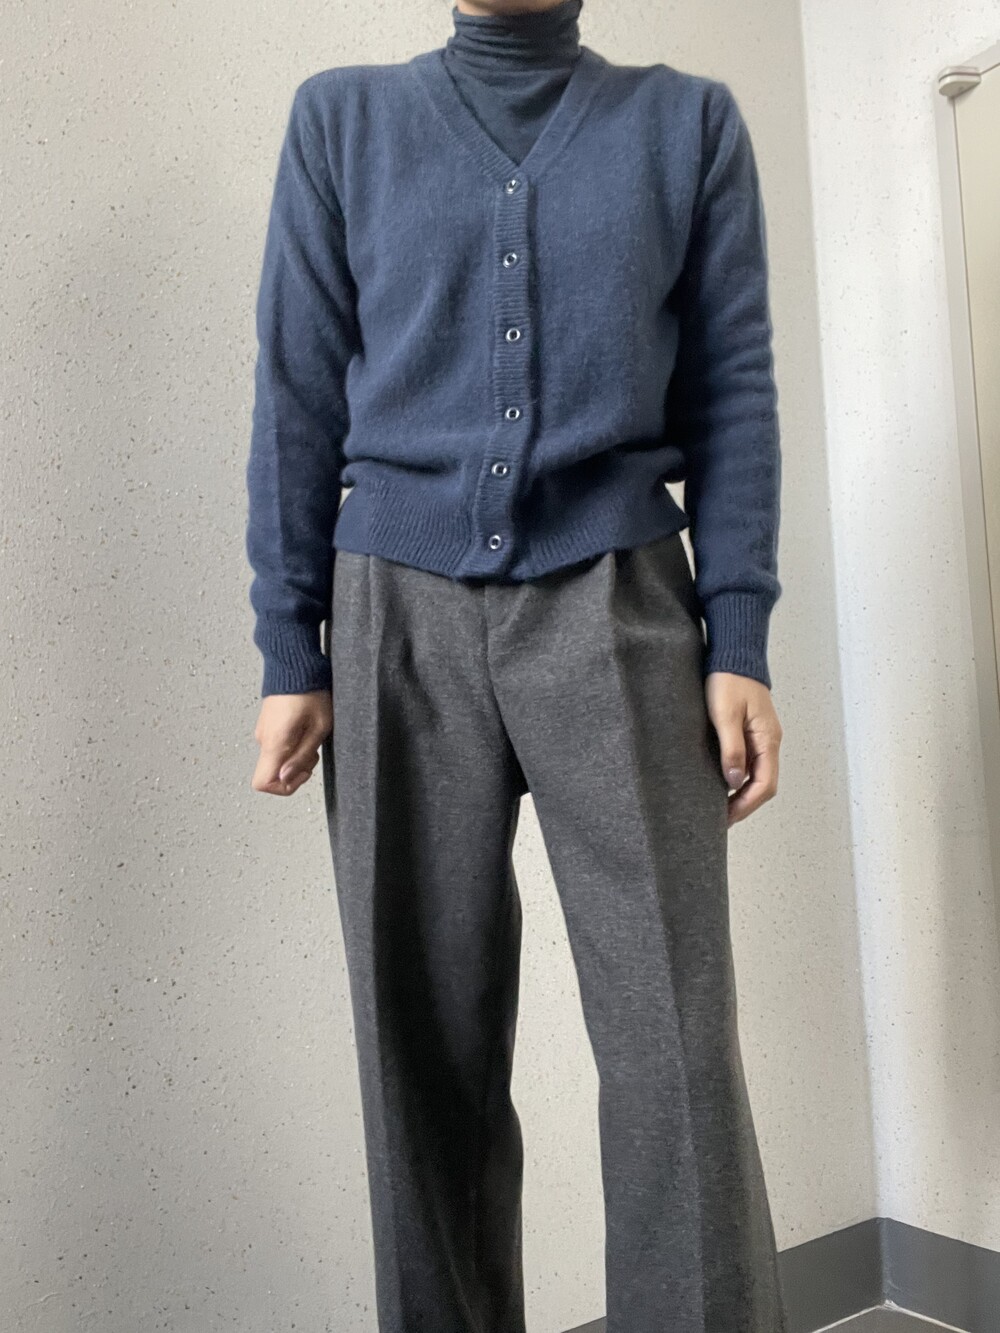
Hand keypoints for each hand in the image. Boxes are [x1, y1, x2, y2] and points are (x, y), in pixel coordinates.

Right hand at [251, 690, 332, 795]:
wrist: (296, 665)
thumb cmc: (311, 692)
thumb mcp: (318, 728)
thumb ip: (301, 756)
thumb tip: (285, 778)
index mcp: (274, 742)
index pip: (262, 783)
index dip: (285, 787)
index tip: (303, 772)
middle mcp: (263, 739)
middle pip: (272, 773)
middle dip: (296, 770)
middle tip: (313, 750)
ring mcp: (263, 731)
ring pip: (276, 759)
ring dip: (295, 755)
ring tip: (310, 734)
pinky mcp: (267, 724)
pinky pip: (276, 746)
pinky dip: (291, 744)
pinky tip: (304, 729)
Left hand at [704, 672, 781, 826]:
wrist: (733, 653)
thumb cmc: (728, 679)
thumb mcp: (725, 715)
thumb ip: (731, 749)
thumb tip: (735, 781)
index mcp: (768, 739)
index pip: (765, 784)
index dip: (746, 805)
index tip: (727, 818)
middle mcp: (769, 741)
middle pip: (764, 784)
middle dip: (745, 804)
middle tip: (722, 818)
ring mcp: (762, 736)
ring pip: (758, 774)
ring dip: (743, 792)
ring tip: (721, 805)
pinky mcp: (752, 730)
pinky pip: (751, 761)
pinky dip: (740, 776)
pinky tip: (724, 781)